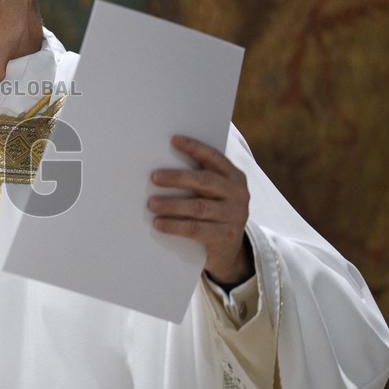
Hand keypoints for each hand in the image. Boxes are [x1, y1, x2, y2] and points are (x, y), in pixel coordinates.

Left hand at [148, 135, 252, 284]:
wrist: (230, 249)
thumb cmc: (213, 211)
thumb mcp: (212, 193)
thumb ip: (198, 178)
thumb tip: (160, 166)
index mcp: (234, 176)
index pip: (213, 157)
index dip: (194, 148)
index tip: (173, 140)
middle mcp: (238, 193)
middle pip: (205, 181)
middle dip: (178, 178)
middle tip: (154, 177)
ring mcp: (234, 215)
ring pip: (198, 207)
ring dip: (172, 204)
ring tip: (150, 204)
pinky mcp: (226, 236)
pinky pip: (196, 229)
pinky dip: (174, 226)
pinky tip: (158, 223)